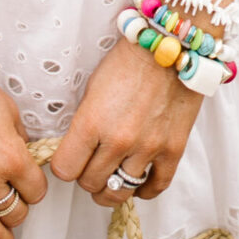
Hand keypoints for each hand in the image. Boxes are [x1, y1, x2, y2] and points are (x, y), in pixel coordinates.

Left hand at [50, 38, 202, 207]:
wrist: (170, 46)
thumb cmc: (128, 61)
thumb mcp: (92, 89)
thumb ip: (84, 124)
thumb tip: (76, 151)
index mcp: (91, 121)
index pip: (65, 170)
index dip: (65, 166)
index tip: (70, 160)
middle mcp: (118, 140)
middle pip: (90, 184)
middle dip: (87, 177)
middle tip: (92, 165)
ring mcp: (147, 147)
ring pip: (118, 192)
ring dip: (111, 186)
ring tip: (111, 176)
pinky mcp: (173, 150)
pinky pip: (156, 187)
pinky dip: (144, 190)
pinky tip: (138, 181)